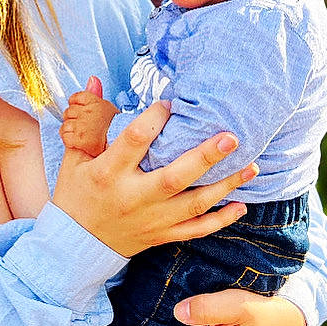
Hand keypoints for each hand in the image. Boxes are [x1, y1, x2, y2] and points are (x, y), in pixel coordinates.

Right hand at [52, 98, 255, 258]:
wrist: (75, 244)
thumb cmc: (75, 194)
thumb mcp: (75, 156)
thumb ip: (89, 121)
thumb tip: (95, 81)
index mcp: (108, 173)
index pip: (134, 140)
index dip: (154, 118)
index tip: (171, 103)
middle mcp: (132, 197)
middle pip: (174, 176)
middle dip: (205, 156)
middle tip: (231, 137)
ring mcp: (151, 219)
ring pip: (193, 204)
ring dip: (225, 185)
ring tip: (251, 166)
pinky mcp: (161, 235)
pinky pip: (195, 230)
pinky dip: (220, 220)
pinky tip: (241, 205)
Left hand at [60, 78, 118, 156]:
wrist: (119, 147)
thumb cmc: (114, 129)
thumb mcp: (107, 107)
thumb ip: (96, 93)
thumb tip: (92, 78)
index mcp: (96, 102)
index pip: (75, 98)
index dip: (76, 106)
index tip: (83, 113)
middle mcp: (90, 112)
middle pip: (68, 111)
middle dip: (73, 119)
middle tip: (85, 127)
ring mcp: (84, 126)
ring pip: (65, 125)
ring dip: (71, 131)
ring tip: (82, 135)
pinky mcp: (80, 140)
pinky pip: (65, 136)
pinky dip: (69, 140)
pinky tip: (78, 143)